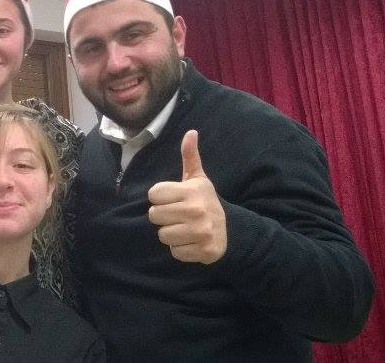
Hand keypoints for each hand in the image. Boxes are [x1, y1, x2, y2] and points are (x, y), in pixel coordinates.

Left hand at [147, 130, 226, 263]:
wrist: (231, 231)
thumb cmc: (205, 201)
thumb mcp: (198, 179)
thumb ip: (190, 156)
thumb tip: (191, 132)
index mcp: (191, 191)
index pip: (153, 194)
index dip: (159, 197)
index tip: (172, 199)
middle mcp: (196, 210)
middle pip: (154, 215)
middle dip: (163, 216)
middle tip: (177, 215)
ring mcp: (201, 232)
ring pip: (162, 235)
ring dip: (171, 234)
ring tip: (184, 228)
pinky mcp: (203, 251)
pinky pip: (174, 252)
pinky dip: (180, 249)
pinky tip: (191, 241)